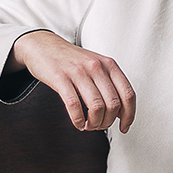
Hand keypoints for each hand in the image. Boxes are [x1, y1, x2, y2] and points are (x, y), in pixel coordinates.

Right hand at [9, 31, 135, 133]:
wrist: (43, 45)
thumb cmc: (71, 59)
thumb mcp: (96, 66)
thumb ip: (111, 85)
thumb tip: (122, 112)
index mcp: (109, 64)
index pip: (128, 94)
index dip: (129, 115)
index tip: (124, 127)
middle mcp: (96, 66)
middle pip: (113, 104)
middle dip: (108, 122)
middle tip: (100, 126)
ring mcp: (78, 72)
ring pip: (96, 107)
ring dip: (94, 123)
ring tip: (88, 125)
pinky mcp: (60, 78)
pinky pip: (74, 105)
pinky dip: (78, 120)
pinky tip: (78, 122)